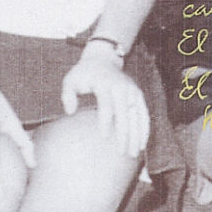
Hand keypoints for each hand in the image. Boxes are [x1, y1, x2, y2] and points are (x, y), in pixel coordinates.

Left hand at [60, 40, 147, 157]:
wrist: (103, 58)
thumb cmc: (84, 74)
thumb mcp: (70, 79)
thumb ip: (67, 95)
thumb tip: (69, 112)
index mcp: (104, 83)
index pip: (107, 105)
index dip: (105, 122)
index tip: (103, 138)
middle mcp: (121, 87)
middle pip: (124, 113)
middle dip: (124, 134)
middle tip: (121, 153)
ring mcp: (132, 90)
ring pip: (137, 115)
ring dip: (136, 135)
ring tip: (133, 154)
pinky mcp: (138, 94)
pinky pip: (144, 113)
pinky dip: (144, 129)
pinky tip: (142, 144)